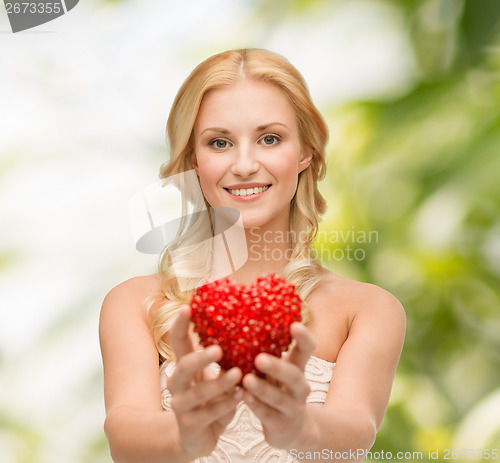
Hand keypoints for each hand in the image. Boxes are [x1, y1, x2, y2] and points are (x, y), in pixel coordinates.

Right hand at [168, 305, 242, 458]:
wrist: (197, 437)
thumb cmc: (211, 399)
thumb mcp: (215, 376)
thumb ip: (224, 357)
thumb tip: (246, 324)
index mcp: (184, 365)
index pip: (178, 341)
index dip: (180, 324)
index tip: (188, 307)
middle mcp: (178, 383)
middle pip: (183, 366)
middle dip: (200, 357)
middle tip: (218, 349)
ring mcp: (181, 405)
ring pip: (198, 392)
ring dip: (219, 382)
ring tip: (238, 374)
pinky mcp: (189, 424)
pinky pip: (209, 412)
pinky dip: (226, 404)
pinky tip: (241, 396)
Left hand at [241, 322, 316, 448]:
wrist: (290, 430)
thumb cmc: (277, 389)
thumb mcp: (277, 372)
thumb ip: (265, 353)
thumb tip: (237, 323)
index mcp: (298, 367)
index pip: (307, 349)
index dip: (303, 337)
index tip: (294, 325)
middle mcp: (300, 387)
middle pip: (294, 375)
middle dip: (277, 367)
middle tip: (259, 358)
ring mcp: (293, 408)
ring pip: (279, 398)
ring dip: (262, 389)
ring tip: (246, 379)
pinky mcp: (282, 425)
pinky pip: (268, 415)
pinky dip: (255, 405)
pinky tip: (243, 397)